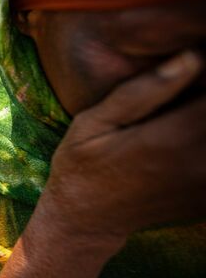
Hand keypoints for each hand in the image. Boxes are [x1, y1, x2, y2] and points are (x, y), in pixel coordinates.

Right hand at [38, 50, 205, 246]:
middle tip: (181, 95)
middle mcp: (199, 164)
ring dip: (201, 120)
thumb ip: (142, 91)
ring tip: (177, 117)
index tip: (191, 67)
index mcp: (170, 140)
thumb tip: (193, 57)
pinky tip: (181, 139)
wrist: (88, 221)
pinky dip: (201, 142)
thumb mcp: (93, 122)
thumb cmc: (83, 164)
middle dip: (203, 97)